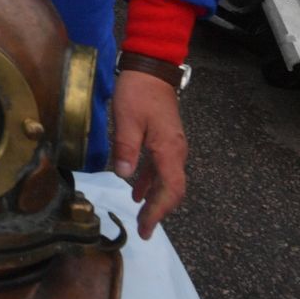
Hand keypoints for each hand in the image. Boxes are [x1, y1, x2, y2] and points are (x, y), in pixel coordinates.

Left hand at [108, 69, 187, 238]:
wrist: (151, 69)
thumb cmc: (138, 92)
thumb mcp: (126, 119)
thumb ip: (126, 148)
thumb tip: (124, 176)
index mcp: (169, 150)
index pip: (170, 190)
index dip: (159, 212)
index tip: (146, 228)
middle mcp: (176, 151)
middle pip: (172, 189)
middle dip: (159, 211)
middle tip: (143, 229)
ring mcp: (171, 146)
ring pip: (167, 180)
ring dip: (155, 199)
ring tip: (141, 217)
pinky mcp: (164, 140)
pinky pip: (161, 168)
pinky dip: (150, 182)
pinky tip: (137, 191)